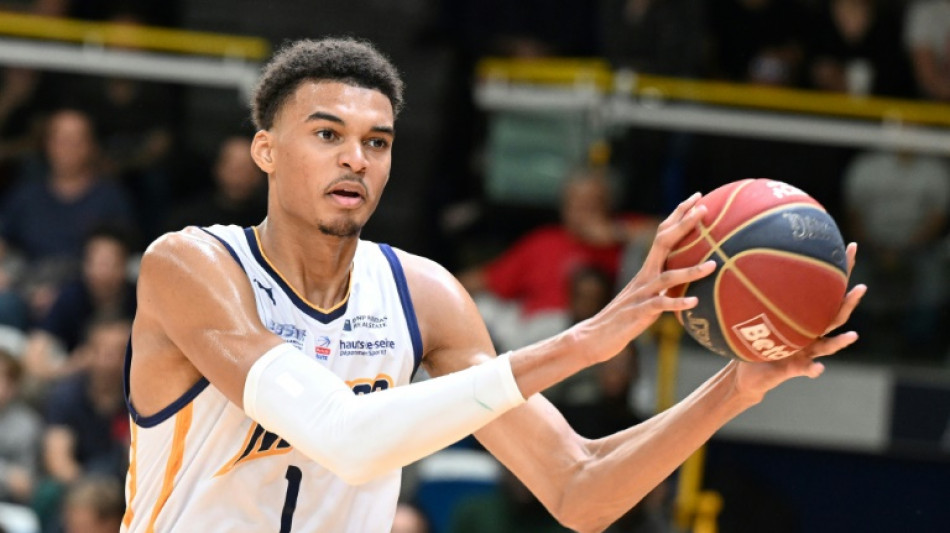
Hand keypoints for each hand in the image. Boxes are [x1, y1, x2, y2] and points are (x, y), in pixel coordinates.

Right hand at [582, 193, 715, 363]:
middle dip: (684, 224)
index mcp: (646, 270)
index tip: (697, 198)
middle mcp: (644, 276)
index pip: (663, 234)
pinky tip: (693, 302)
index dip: (679, 215)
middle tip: (703, 208)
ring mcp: (641, 294)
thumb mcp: (644, 298)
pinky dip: (677, 303)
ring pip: (668, 277)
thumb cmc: (623, 320)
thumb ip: (663, 287)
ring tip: (713, 265)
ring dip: (691, 271)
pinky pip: (660, 305)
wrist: (594, 336)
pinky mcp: (639, 313)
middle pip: (664, 242)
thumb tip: (687, 283)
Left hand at [731, 242, 865, 403]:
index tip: (851, 247)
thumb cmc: (753, 339)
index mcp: (806, 319)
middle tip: (862, 288)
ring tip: (853, 337)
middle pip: (836, 316)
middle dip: (850, 303)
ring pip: (828, 346)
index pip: (827, 291)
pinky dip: (813, 370)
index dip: (841, 271)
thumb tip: (744, 254)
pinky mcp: (795, 369)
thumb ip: (753, 290)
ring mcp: (806, 353)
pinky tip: (819, 369)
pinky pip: (805, 369)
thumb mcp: (753, 311)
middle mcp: (812, 335)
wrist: (747, 373)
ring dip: (841, 342)